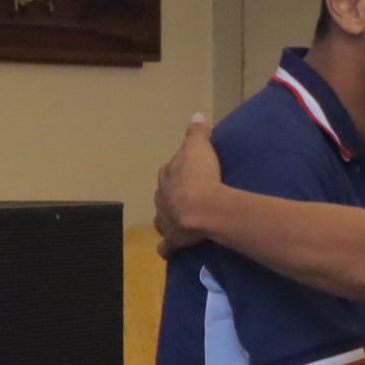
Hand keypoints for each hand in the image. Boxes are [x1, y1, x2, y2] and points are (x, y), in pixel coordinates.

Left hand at [155, 116, 226, 254]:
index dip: (178, 170)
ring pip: (161, 219)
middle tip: (185, 195)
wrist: (203, 208)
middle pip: (163, 194)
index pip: (169, 170)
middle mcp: (161, 198)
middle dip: (171, 194)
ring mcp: (166, 220)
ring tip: (178, 219)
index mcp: (167, 175)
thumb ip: (197, 132)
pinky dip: (167, 248)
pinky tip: (170, 250)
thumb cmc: (200, 175)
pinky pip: (167, 246)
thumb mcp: (199, 147)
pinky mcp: (174, 240)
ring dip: (167, 218)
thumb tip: (197, 115)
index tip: (188, 170)